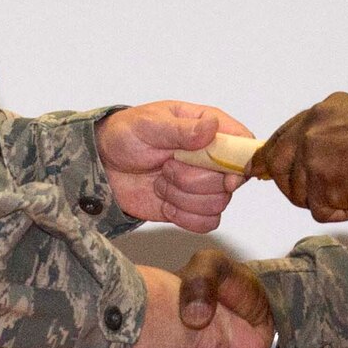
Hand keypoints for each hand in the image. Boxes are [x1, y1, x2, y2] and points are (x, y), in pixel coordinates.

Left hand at [96, 102, 252, 231]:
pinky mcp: (192, 207)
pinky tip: (164, 202)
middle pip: (230, 181)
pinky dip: (183, 217)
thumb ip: (180, 130)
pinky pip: (206, 223)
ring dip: (183, 198)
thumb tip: (211, 128)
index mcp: (208, 126)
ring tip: (160, 182)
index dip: (240, 164)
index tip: (224, 176)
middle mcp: (212, 156)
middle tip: (165, 167)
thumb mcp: (148, 125)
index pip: (244, 144)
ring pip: (218, 204)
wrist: (103, 167)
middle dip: (193, 180)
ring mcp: (204, 184)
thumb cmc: (125, 135)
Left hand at [248, 91, 347, 221]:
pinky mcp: (322, 185)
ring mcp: (314, 158)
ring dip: (325, 200)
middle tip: (317, 194)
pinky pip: (318, 211)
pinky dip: (338, 213)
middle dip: (292, 186)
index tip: (258, 169)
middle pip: (279, 167)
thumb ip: (332, 131)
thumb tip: (316, 153)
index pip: (282, 136)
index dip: (269, 157)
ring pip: (299, 193)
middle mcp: (311, 131)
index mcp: (322, 111)